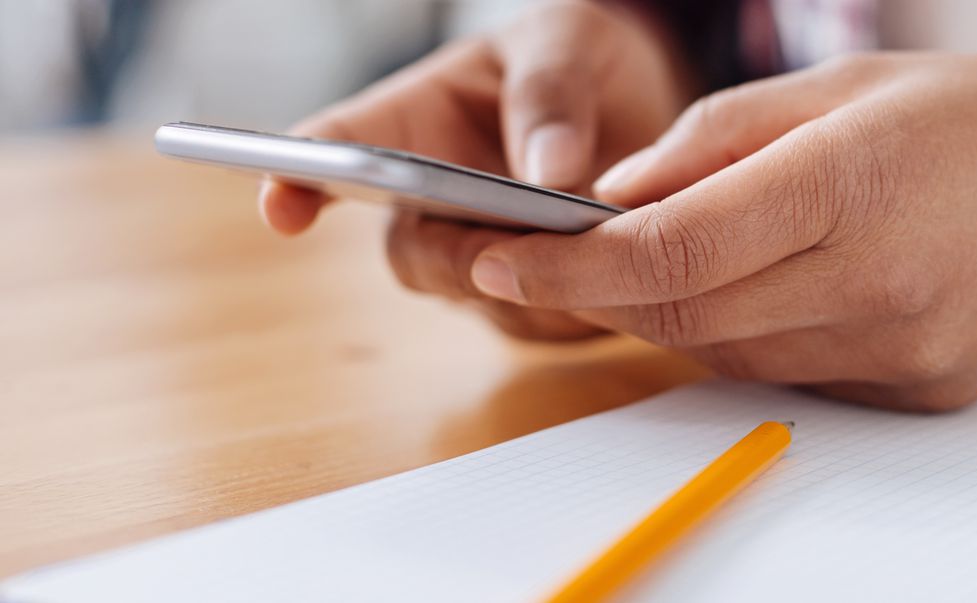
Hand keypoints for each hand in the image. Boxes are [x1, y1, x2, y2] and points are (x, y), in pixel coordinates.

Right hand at [258, 0, 694, 340]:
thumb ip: (551, 92)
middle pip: (411, 255)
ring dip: (536, 280)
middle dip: (460, 256)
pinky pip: (547, 322)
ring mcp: (482, 256)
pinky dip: (586, 301)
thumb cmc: (581, 58)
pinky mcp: (537, 298)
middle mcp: (432, 203)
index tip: (282, 207)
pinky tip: (627, 263)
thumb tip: (547, 172)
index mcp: (412, 122)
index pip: (339, 152)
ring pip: (483, 299)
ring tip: (597, 234)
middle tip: (520, 237)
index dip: (297, 180)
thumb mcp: (568, 41)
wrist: (648, 104)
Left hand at [465, 53, 976, 409]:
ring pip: (722, 353)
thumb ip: (726, 136)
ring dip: (663, 311)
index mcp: (851, 189)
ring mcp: (896, 355)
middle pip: (678, 314)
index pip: (662, 252)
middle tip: (541, 249)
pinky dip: (739, 334)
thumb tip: (617, 189)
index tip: (495, 249)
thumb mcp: (859, 83)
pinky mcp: (914, 393)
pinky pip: (787, 373)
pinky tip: (744, 286)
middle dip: (593, 288)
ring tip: (641, 258)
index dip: (561, 259)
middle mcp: (872, 290)